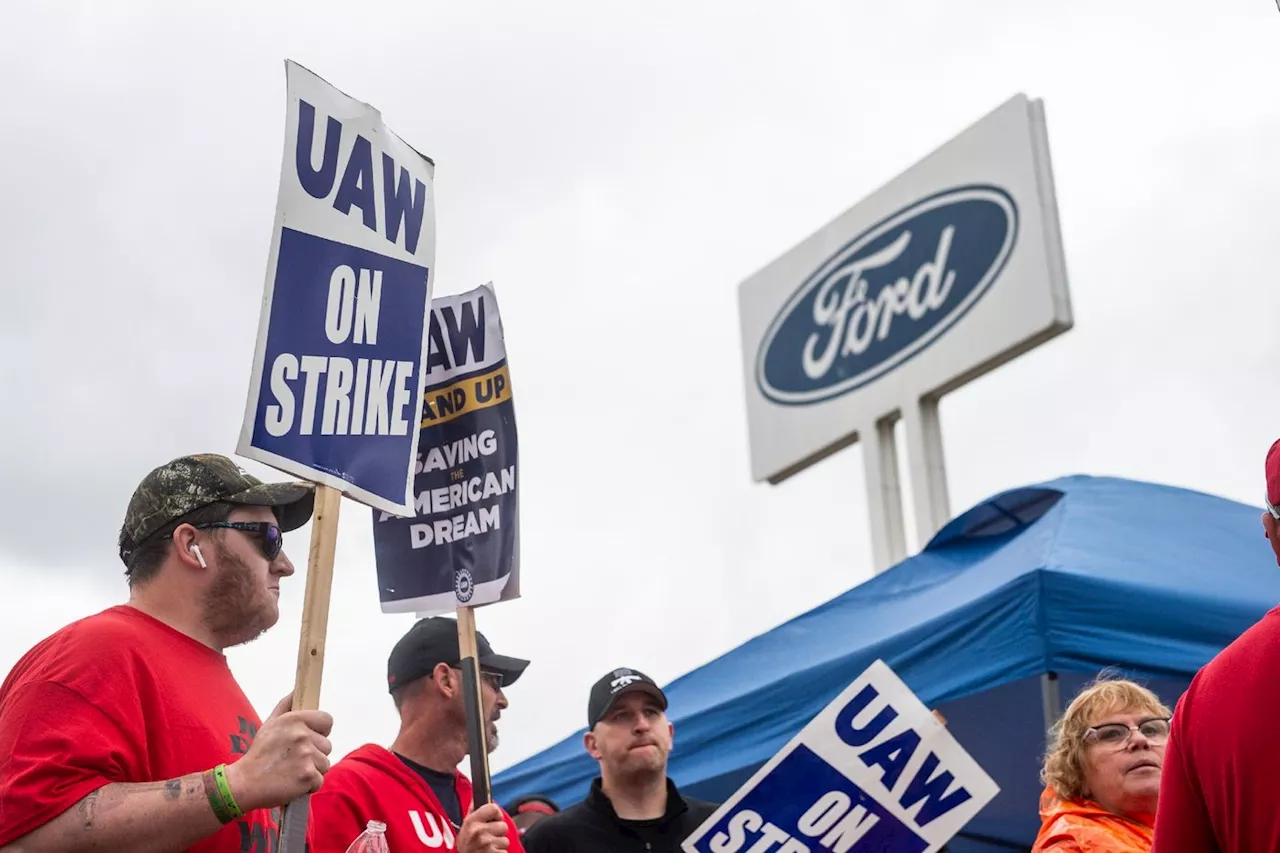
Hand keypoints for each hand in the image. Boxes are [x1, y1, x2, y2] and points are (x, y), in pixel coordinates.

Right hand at [224, 693, 333, 811]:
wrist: (244, 783)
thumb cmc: (259, 754)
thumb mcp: (269, 724)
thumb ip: (285, 705)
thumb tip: (297, 690)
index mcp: (295, 719)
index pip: (327, 720)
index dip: (321, 731)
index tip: (311, 739)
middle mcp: (302, 735)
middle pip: (327, 745)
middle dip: (314, 754)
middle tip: (293, 759)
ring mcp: (306, 756)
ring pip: (325, 763)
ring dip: (312, 770)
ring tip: (291, 771)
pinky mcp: (308, 776)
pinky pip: (319, 780)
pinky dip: (308, 785)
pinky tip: (292, 782)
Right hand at [457, 803, 509, 852]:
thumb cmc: (466, 846)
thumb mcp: (465, 827)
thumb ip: (472, 812)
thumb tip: (476, 796)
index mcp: (472, 821)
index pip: (494, 808)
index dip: (496, 814)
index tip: (494, 820)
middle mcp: (478, 832)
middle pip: (503, 826)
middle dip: (498, 833)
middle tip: (488, 838)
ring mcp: (486, 844)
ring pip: (505, 840)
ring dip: (498, 845)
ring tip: (488, 848)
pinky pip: (505, 852)